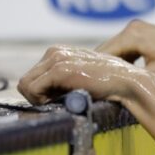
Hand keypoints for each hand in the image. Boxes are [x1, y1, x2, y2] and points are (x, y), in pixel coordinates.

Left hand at [17, 45, 151, 104]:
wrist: (128, 84)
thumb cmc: (110, 86)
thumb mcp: (82, 77)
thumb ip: (64, 80)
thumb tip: (44, 95)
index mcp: (60, 51)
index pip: (33, 76)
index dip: (42, 92)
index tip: (61, 99)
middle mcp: (55, 51)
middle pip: (26, 81)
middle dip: (39, 96)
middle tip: (61, 103)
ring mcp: (57, 59)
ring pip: (25, 85)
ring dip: (40, 99)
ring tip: (63, 102)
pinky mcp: (60, 70)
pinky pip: (33, 90)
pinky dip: (43, 101)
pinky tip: (63, 101)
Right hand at [96, 20, 154, 84]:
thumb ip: (132, 81)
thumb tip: (110, 89)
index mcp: (132, 34)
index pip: (103, 54)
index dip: (95, 72)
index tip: (88, 88)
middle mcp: (132, 27)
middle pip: (107, 51)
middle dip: (101, 69)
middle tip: (92, 89)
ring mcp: (139, 28)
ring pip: (116, 51)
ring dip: (112, 67)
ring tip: (104, 86)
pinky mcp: (145, 34)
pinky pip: (126, 50)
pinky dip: (123, 63)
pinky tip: (122, 78)